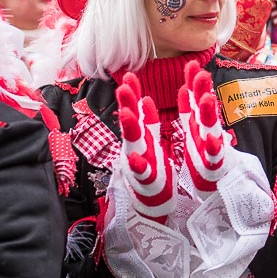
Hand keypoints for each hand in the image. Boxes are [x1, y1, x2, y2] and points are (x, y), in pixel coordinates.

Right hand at [116, 74, 174, 222]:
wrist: (153, 201)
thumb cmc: (152, 168)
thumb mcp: (151, 141)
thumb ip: (148, 120)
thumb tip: (143, 98)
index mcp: (142, 136)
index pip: (137, 110)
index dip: (132, 93)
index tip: (128, 76)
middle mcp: (138, 146)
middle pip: (132, 121)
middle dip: (127, 104)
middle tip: (123, 87)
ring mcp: (140, 163)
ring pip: (134, 143)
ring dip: (131, 128)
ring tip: (127, 113)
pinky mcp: (147, 181)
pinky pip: (143, 173)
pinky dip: (139, 166)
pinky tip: (135, 158)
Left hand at [178, 61, 229, 197]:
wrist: (219, 186)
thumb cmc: (204, 157)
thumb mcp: (195, 130)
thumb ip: (191, 109)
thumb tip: (186, 86)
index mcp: (200, 125)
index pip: (197, 100)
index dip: (194, 82)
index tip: (192, 65)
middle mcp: (208, 133)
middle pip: (205, 108)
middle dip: (203, 91)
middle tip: (201, 74)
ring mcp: (213, 148)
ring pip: (211, 128)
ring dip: (209, 114)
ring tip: (207, 99)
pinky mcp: (214, 166)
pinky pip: (213, 157)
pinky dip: (213, 149)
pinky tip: (212, 140)